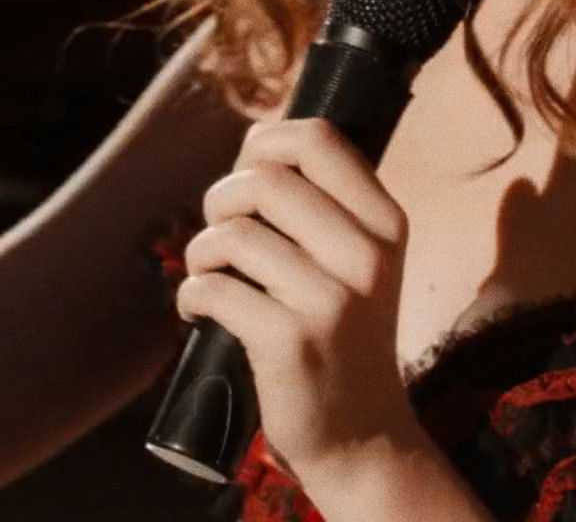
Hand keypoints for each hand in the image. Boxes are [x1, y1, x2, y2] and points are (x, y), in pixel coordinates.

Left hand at [175, 118, 422, 484]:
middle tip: (220, 240)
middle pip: (264, 180)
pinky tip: (199, 313)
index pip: (318, 138)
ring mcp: (332, 300)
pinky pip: (213, 287)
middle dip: (220, 200)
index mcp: (385, 223)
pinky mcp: (292, 341)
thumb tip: (255, 141)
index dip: (264, 143)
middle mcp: (367, 255)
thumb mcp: (353, 262)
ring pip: (231, 233)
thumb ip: (317, 204)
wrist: (362, 437)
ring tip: (209, 277)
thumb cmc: (339, 335)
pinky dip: (190, 295)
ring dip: (200, 253)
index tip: (246, 176)